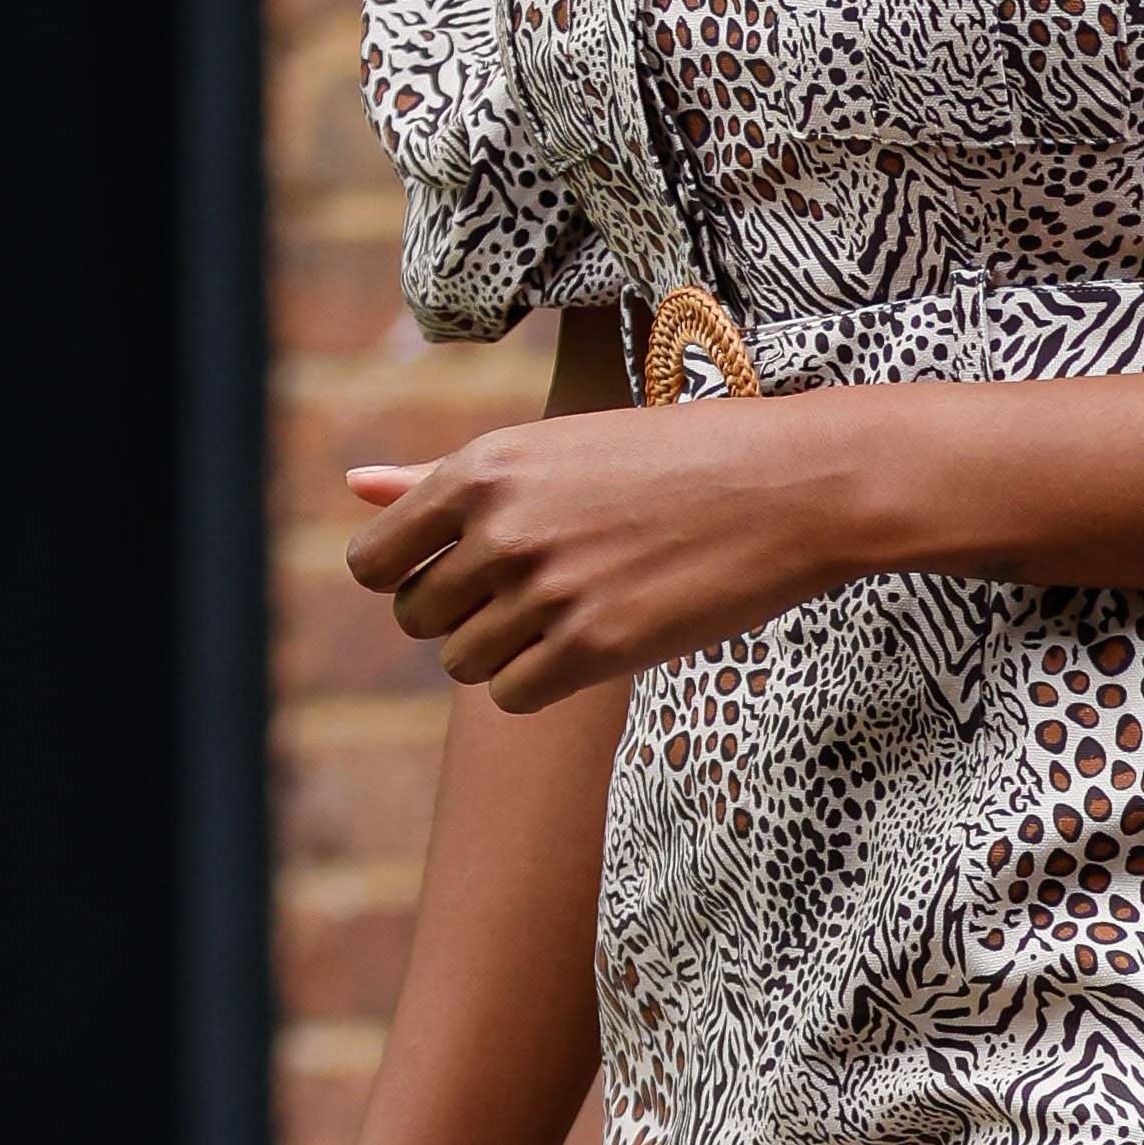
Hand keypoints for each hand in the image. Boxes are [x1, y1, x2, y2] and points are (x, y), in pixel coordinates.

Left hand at [347, 392, 871, 709]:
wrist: (792, 485)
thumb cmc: (676, 457)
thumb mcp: (555, 448)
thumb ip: (444, 478)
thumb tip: (351, 485)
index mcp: (482, 470)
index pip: (372, 563)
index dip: (408, 578)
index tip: (461, 572)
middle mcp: (501, 530)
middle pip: (416, 619)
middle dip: (463, 615)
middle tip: (539, 589)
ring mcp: (546, 592)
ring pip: (463, 663)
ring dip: (506, 651)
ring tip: (574, 610)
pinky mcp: (594, 647)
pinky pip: (512, 696)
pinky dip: (541, 682)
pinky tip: (593, 641)